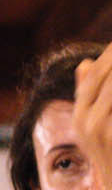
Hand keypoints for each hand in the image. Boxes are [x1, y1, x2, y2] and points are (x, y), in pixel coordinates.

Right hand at [74, 52, 111, 189]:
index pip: (91, 76)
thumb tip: (84, 63)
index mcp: (81, 117)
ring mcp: (98, 129)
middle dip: (111, 58)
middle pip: (100, 77)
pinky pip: (111, 103)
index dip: (107, 56)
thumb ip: (89, 95)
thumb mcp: (101, 127)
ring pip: (108, 87)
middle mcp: (85, 121)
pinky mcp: (108, 133)